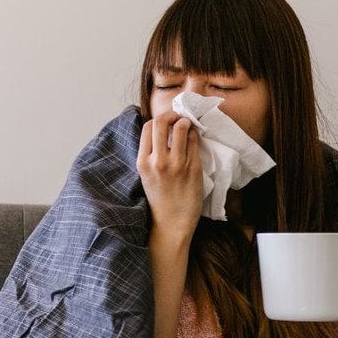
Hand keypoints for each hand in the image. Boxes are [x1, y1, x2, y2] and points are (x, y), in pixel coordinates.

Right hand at [137, 113, 201, 239]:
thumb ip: (150, 154)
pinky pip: (194, 141)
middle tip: (178, 117)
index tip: (166, 121)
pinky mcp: (193, 168)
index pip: (148, 127)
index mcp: (142, 162)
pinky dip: (195, 135)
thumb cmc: (159, 199)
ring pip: (182, 128)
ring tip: (187, 126)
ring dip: (186, 122)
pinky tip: (194, 138)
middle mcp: (158, 161)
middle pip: (162, 122)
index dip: (158, 119)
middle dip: (172, 114)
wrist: (171, 223)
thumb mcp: (146, 175)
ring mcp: (177, 164)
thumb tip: (161, 130)